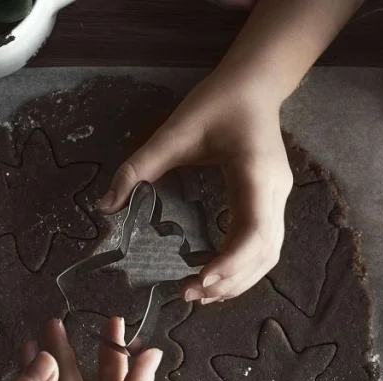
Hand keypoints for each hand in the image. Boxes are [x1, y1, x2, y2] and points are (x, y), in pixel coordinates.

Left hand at [98, 67, 293, 304]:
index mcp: (256, 175)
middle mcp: (275, 192)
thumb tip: (104, 206)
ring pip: (269, 254)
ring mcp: (278, 198)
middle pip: (264, 254)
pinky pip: (264, 244)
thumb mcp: (174, 132)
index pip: (253, 234)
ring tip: (203, 294)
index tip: (198, 281)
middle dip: (229, 281)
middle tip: (189, 295)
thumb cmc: (216, 102)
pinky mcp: (272, 201)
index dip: (229, 264)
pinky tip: (216, 275)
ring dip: (239, 279)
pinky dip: (243, 266)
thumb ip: (138, 168)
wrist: (252, 83)